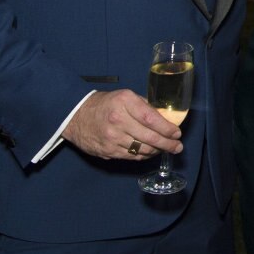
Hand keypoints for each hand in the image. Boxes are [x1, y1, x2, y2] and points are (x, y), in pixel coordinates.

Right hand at [61, 89, 182, 160]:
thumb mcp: (125, 96)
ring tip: (166, 149)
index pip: (151, 119)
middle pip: (149, 137)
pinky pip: (131, 156)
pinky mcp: (108, 151)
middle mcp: (118, 121)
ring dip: (156, 151)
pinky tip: (150, 152)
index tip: (177, 133)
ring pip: (142, 149)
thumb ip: (144, 106)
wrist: (76, 115)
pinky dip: (143, 156)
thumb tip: (165, 119)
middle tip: (178, 147)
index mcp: (125, 102)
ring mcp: (112, 138)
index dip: (167, 128)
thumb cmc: (105, 104)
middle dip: (167, 144)